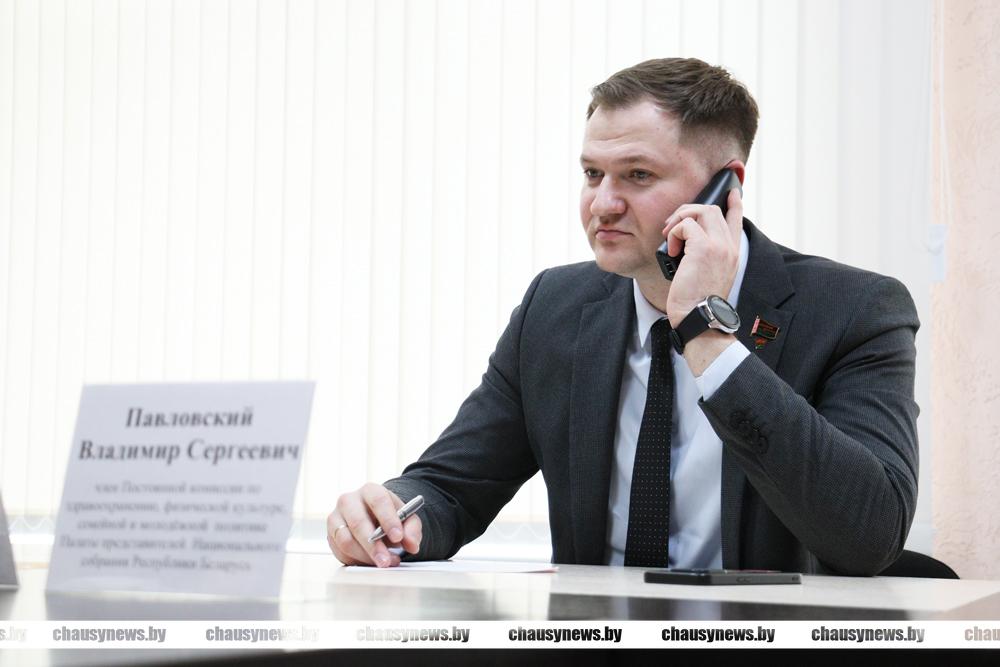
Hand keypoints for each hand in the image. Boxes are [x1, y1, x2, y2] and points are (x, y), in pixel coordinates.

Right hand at [327, 483, 421, 566]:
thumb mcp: (407, 519)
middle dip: (373, 545)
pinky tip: (370, 561)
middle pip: (358, 523)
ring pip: (346, 540)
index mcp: (370, 491)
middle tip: (387, 560)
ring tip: (383, 562)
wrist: (374, 519)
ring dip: (365, 556)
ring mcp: (336, 518)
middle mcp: (349, 501)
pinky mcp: (331, 535)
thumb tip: (412, 544)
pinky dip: (357, 560)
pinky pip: (340, 552)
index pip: (378, 501)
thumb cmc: (389, 517)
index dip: (388, 519)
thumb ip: (412, 530)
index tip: (398, 537)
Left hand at [662, 188, 742, 326]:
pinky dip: (674, 233)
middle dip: (690, 211)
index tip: (732, 193)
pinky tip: (672, 250)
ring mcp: (719, 246)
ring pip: (702, 210)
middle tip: (672, 226)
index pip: (737, 220)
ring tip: (670, 236)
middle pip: (714, 209)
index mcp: (733, 254)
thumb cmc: (698, 303)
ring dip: (681, 218)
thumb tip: (686, 245)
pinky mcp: (703, 248)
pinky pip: (686, 225)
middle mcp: (729, 247)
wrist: (699, 318)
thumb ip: (705, 258)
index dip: (734, 203)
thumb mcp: (708, 277)